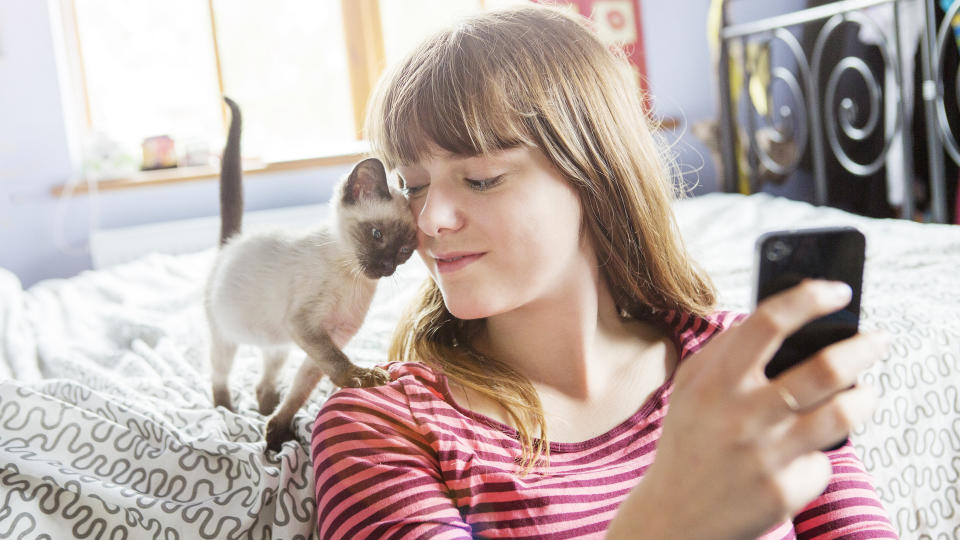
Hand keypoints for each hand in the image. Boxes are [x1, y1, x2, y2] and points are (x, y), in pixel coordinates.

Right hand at [608, 279, 887, 538]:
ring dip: (866, 397)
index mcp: (714, 381)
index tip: (838, 291)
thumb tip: (782, 316)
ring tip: (865, 392)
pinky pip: (824, 461)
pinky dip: (819, 454)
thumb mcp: (691, 388)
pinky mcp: (783, 491)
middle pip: (825, 369)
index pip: (768, 323)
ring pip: (844, 415)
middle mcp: (741, 415)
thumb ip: (727, 350)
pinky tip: (802, 455)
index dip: (810, 299)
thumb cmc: (690, 441)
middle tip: (879, 339)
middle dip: (865, 347)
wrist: (674, 516)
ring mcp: (765, 455)